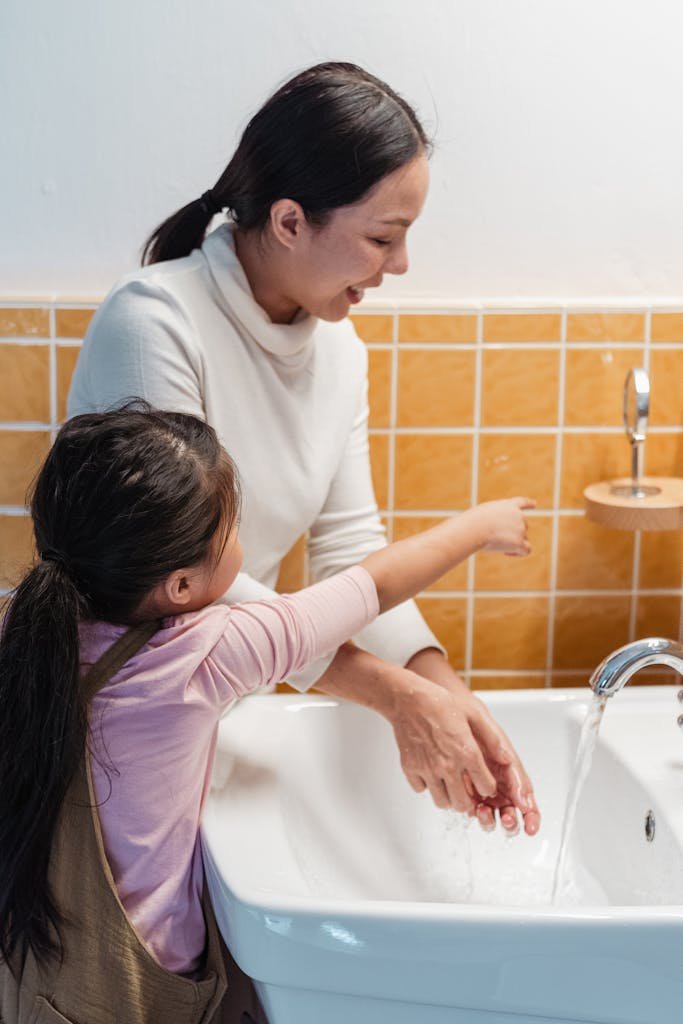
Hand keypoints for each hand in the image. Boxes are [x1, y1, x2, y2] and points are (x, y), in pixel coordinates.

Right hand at [405, 649, 539, 835]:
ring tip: (449, 782)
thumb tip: (506, 759)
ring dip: (448, 796)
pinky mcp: (410, 768)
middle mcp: (447, 765)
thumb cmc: (441, 704)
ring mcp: (427, 769)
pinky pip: (421, 790)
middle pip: (462, 804)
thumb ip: (492, 739)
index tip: (484, 781)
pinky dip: (426, 785)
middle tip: (467, 789)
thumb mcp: (474, 714)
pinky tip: (430, 772)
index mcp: (466, 752)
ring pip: (441, 802)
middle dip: (469, 799)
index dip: (487, 786)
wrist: (409, 699)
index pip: (485, 787)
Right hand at [470, 497, 535, 556]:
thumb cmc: (472, 521)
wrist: (474, 528)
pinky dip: (518, 553)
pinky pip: (526, 550)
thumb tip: (494, 531)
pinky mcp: (519, 542)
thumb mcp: (482, 514)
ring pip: (523, 538)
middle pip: (523, 526)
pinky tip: (506, 553)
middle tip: (496, 538)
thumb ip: (493, 519)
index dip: (529, 504)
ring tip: (497, 545)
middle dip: (512, 533)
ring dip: (513, 543)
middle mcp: (519, 515)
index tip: (534, 504)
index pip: (521, 503)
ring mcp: (520, 529)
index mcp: (509, 505)